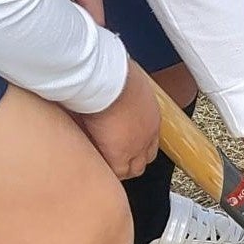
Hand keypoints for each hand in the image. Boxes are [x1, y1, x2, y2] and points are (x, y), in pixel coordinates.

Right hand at [75, 57, 159, 178]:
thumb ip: (118, 87)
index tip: (124, 141)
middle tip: (113, 154)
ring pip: (133, 169)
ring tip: (101, 161)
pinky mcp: (120, 155)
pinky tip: (93, 163)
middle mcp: (149, 132)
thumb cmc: (110, 70)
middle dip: (132, 159)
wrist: (106, 78)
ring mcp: (137, 146)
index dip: (137, 143)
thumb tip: (106, 80)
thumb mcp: (121, 78)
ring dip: (119, 166)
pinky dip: (106, 170)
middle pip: (146, 157)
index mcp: (151, 113)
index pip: (150, 137)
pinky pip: (115, 172)